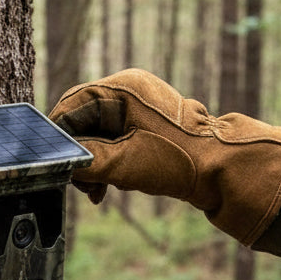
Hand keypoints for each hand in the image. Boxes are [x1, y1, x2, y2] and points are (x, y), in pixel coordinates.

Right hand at [49, 69, 280, 244]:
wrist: (224, 171)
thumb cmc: (177, 161)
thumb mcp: (123, 164)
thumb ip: (85, 160)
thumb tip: (58, 161)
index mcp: (122, 88)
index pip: (71, 107)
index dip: (59, 138)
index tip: (56, 166)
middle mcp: (129, 90)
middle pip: (83, 122)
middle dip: (80, 156)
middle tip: (83, 186)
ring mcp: (139, 107)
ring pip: (97, 134)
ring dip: (93, 164)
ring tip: (98, 192)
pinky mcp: (146, 125)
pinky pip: (114, 140)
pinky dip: (108, 163)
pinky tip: (110, 186)